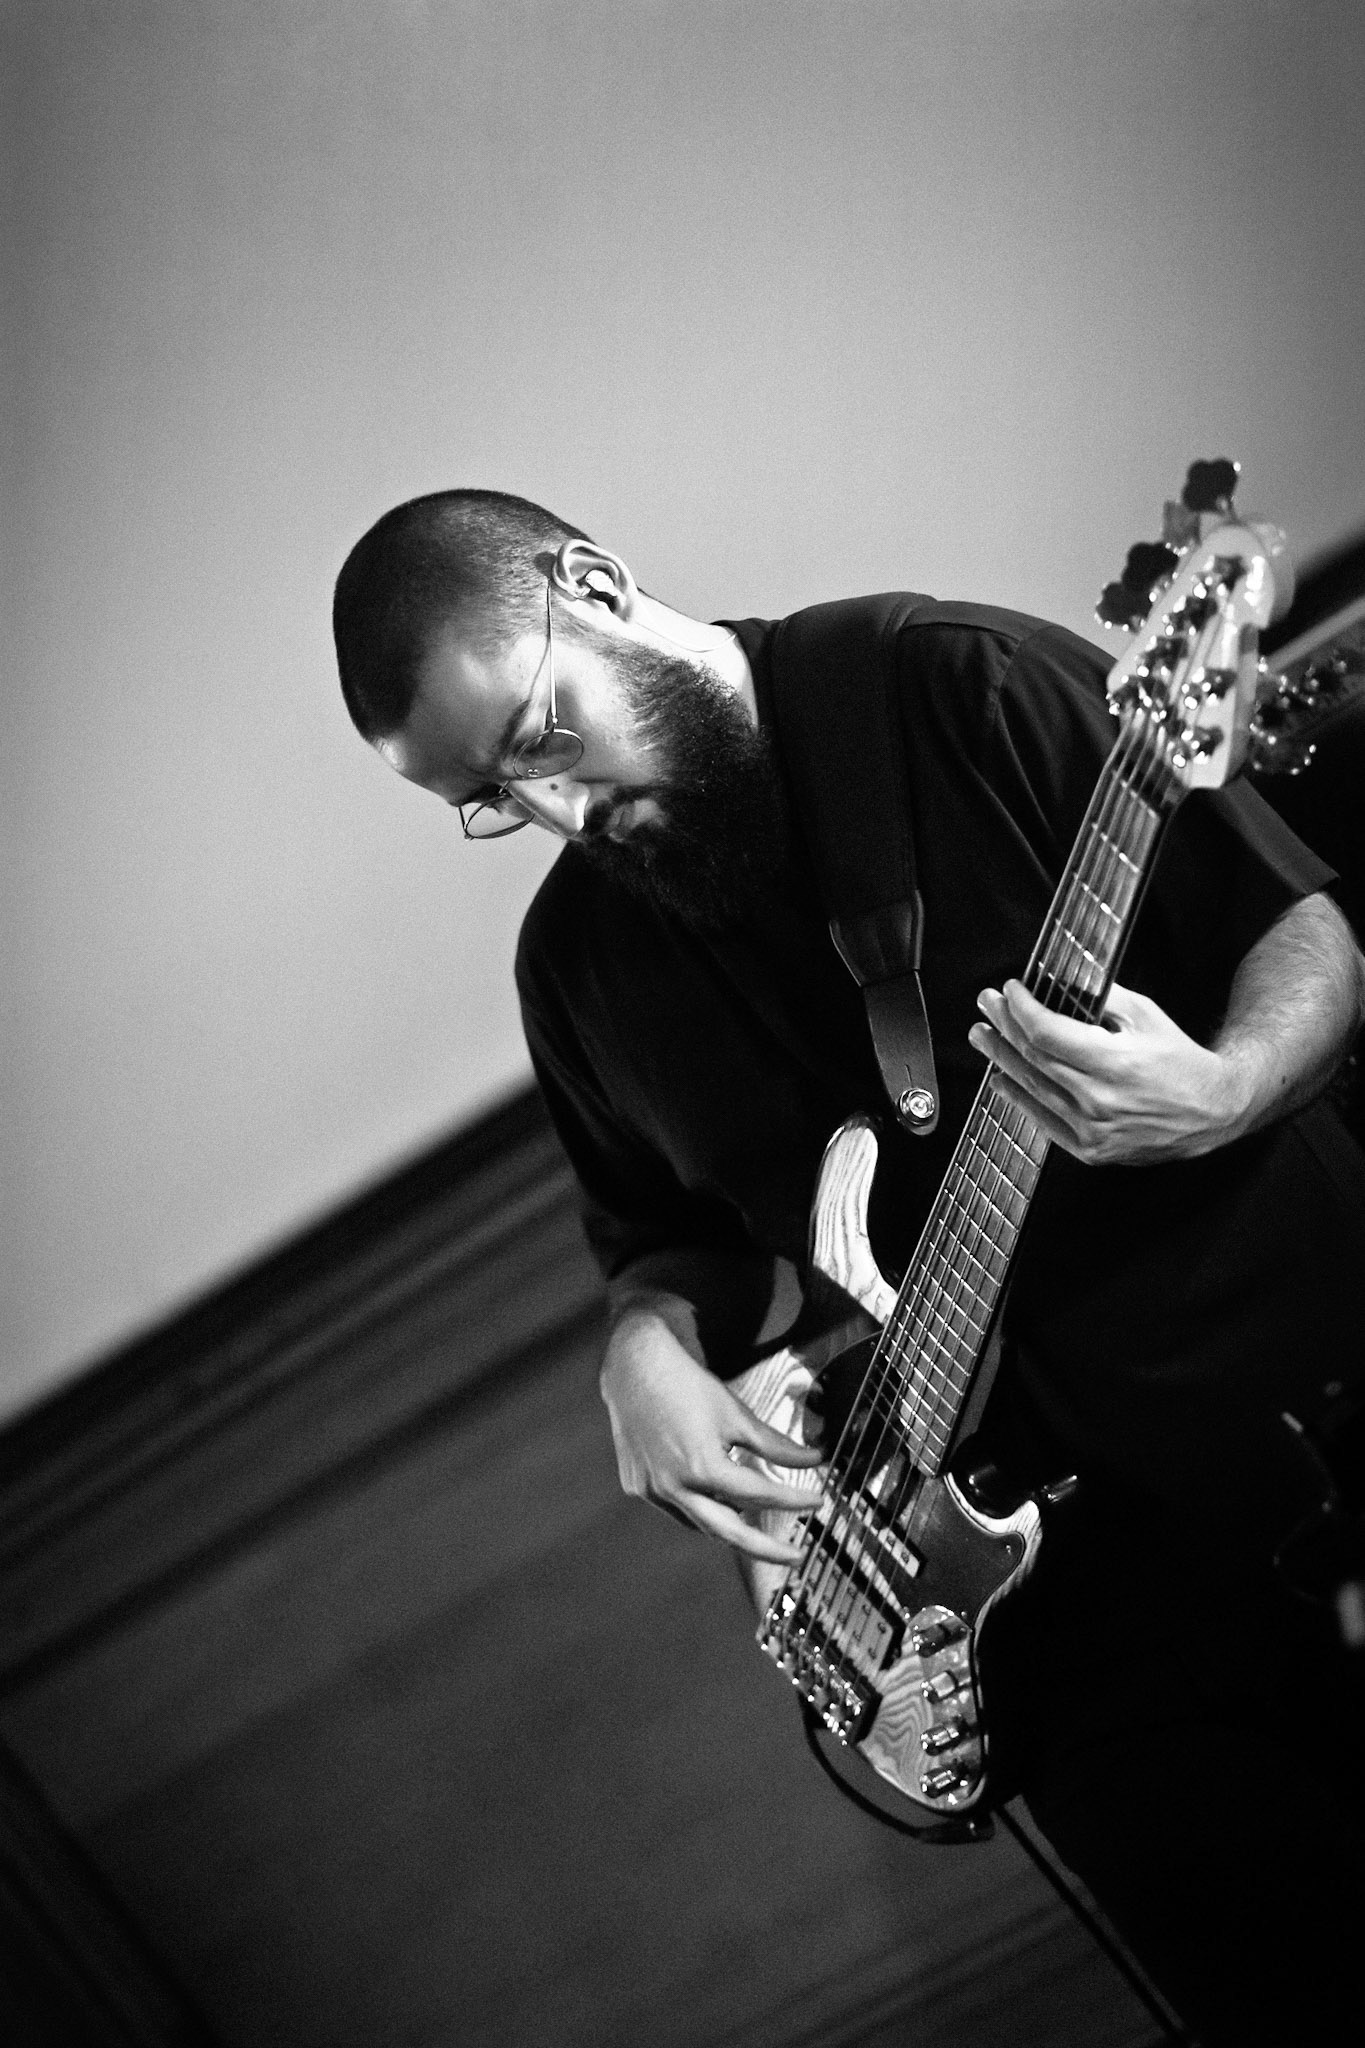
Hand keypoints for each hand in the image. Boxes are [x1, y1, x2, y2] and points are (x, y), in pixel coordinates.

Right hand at [600, 1308, 825, 1563]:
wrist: (635, 1366)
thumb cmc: (687, 1385)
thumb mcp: (736, 1414)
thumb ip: (775, 1444)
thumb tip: (814, 1460)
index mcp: (702, 1468)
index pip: (760, 1496)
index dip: (793, 1500)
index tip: (816, 1502)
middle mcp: (674, 1486)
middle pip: (729, 1533)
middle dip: (766, 1549)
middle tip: (794, 1556)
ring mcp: (653, 1490)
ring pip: (701, 1524)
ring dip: (731, 1528)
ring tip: (757, 1525)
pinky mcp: (639, 1486)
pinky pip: (677, 1510)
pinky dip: (701, 1510)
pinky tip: (717, 1501)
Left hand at [967, 978, 1251, 1164]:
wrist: (1211, 1111)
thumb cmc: (1180, 1061)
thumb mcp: (1147, 1016)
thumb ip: (1103, 998)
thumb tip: (1062, 980)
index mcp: (1115, 1063)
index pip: (1047, 1033)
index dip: (1021, 1010)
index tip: (1009, 991)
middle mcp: (1099, 1100)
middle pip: (1033, 1058)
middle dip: (1004, 1026)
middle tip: (986, 1005)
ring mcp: (1093, 1130)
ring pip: (1032, 1089)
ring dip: (1000, 1059)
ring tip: (983, 1036)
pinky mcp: (1091, 1150)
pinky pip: (1043, 1121)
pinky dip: (1018, 1098)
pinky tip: (1001, 1080)